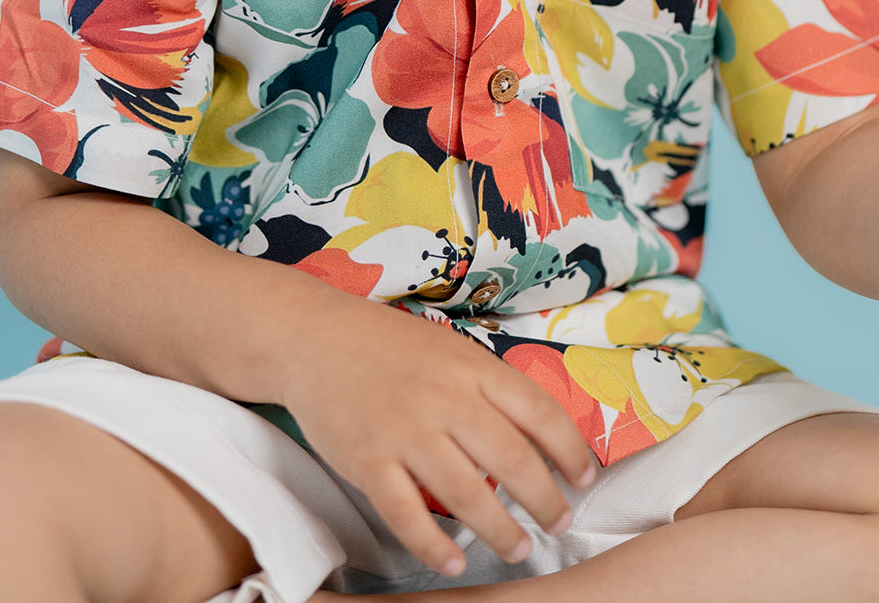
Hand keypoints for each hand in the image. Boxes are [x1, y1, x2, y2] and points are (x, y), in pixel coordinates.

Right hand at [279, 296, 597, 577]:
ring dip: (500, 530)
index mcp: (470, 366)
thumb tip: (536, 435)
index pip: (539, 411)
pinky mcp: (366, 459)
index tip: (585, 478)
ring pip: (466, 494)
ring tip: (520, 549)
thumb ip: (487, 387)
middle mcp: (443, 398)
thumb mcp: (449, 350)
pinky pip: (407, 515)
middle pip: (512, 460)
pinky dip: (434, 545)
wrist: (314, 337)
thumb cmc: (387, 346)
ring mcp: (404, 431)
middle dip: (546, 500)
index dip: (571, 451)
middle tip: (559, 523)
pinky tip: (453, 561)